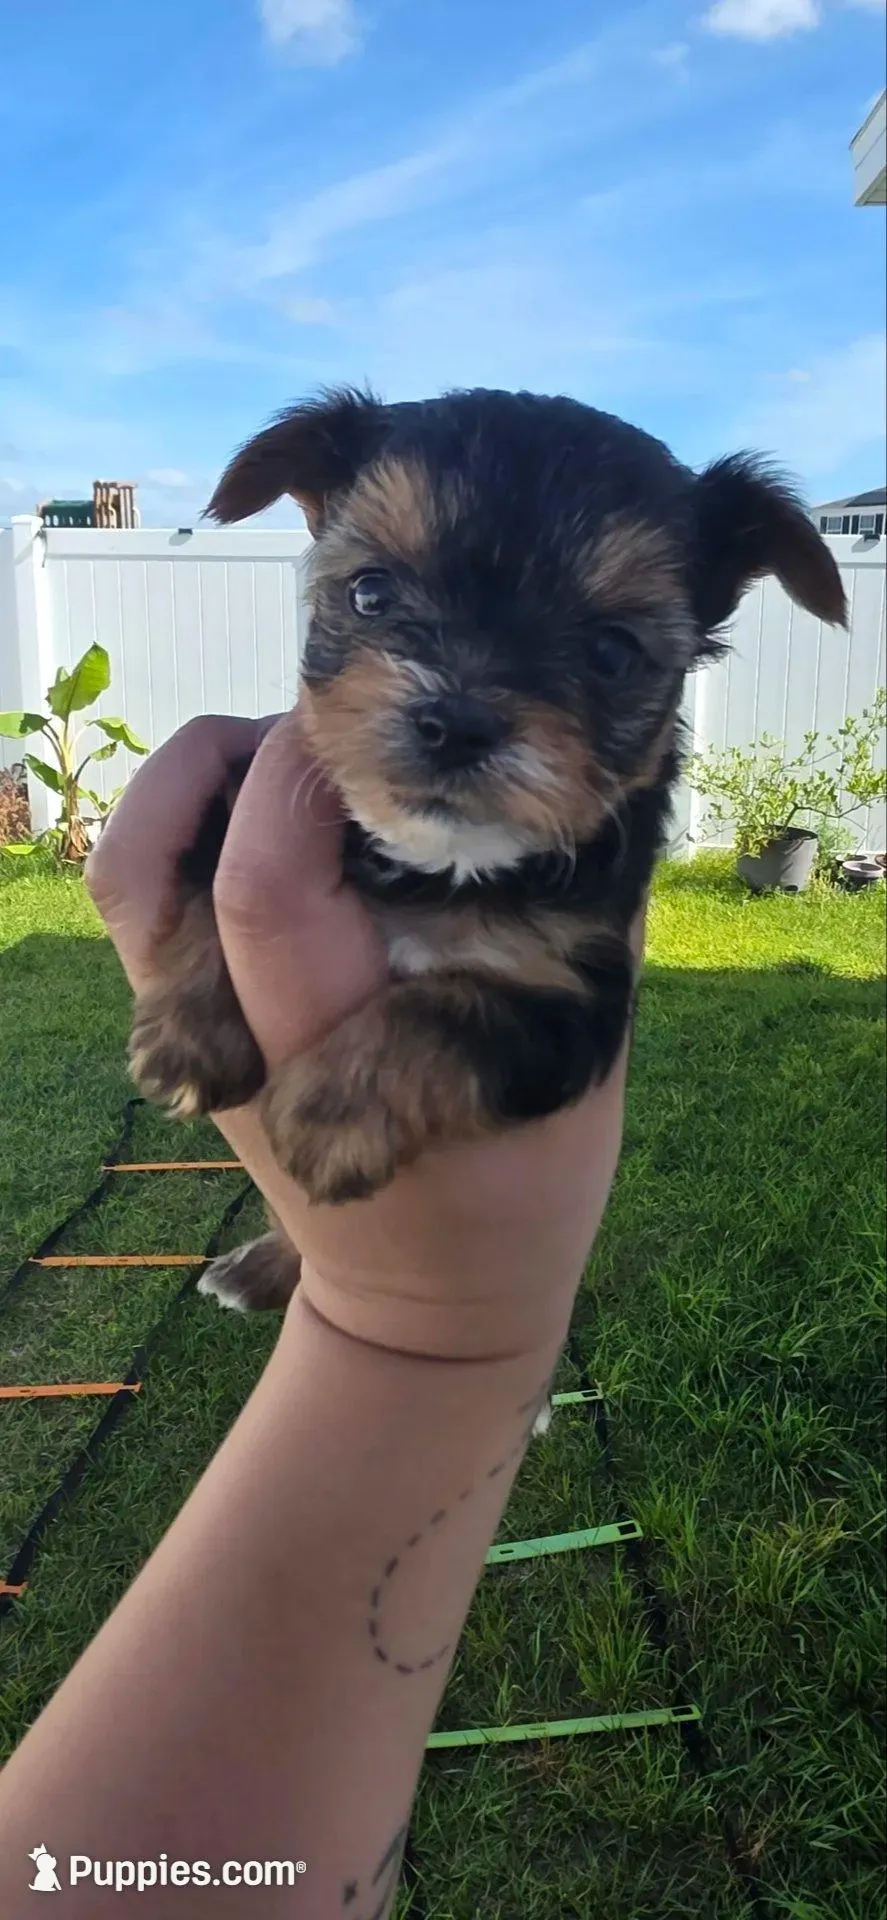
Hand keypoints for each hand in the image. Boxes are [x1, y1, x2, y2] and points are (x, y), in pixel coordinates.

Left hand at [88, 712, 641, 1362]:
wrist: (426, 1296)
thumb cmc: (519, 1181)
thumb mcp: (571, 1051)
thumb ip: (583, 915)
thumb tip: (612, 758)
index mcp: (346, 1053)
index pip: (265, 888)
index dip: (307, 779)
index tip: (386, 733)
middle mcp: (242, 1043)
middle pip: (168, 867)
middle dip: (248, 763)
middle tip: (346, 732)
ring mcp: (199, 1039)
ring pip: (131, 872)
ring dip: (192, 785)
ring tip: (288, 752)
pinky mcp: (186, 1028)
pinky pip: (144, 899)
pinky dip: (180, 825)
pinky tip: (266, 802)